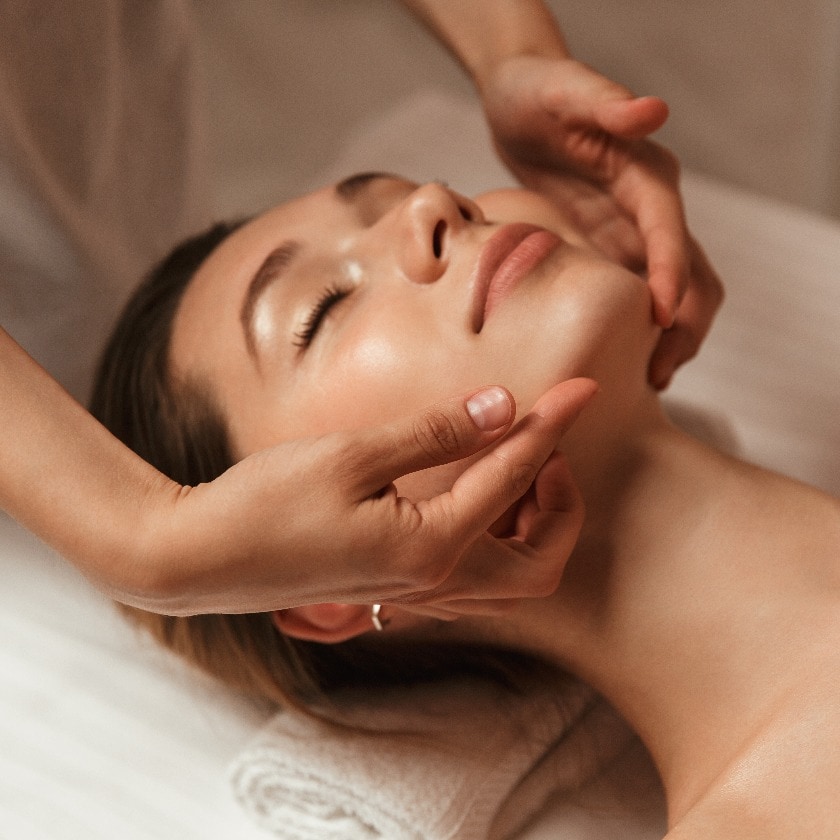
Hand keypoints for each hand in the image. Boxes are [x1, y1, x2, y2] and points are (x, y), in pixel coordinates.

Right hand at [134, 379, 595, 616]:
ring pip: (511, 578)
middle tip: (542, 445)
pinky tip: (470, 491)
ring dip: (531, 524)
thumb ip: (435, 432)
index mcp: (431, 546)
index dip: (551, 424)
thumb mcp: (352, 455)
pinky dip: (495, 537)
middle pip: (539, 562)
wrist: (198, 559)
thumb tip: (503, 406)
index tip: (583, 388)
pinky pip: (473, 577)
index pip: (514, 476)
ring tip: (512, 462)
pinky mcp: (393, 587)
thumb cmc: (265, 503)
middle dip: (560, 504)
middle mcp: (434, 581)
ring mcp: (413, 592)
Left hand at [479, 55, 721, 384]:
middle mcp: (650, 207)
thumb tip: (654, 111)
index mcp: (646, 173)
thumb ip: (604, 99)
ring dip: (671, 336)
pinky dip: (639, 330)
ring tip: (649, 380)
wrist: (520, 101)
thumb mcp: (564, 89)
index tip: (663, 318)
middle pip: (692, 271)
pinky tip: (622, 361)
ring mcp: (633, 231)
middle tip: (659, 372)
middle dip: (685, 323)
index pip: (669, 229)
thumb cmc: (538, 91)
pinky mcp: (612, 246)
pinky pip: (637, 295)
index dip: (672, 273)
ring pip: (674, 291)